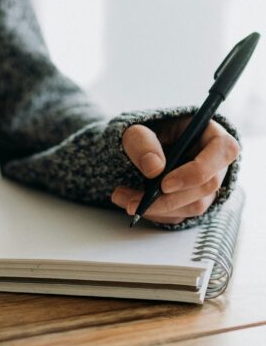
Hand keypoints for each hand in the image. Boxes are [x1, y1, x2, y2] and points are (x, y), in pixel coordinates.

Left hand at [111, 118, 239, 224]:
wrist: (136, 149)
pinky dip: (154, 213)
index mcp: (212, 135)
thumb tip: (154, 168)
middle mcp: (216, 163)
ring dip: (157, 208)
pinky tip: (131, 202)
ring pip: (193, 206)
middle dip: (168, 199)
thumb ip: (142, 142)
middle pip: (206, 187)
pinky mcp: (192, 202)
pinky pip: (179, 215)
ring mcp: (205, 185)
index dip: (196, 171)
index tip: (164, 184)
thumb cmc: (143, 133)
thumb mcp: (135, 130)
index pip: (224, 151)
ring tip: (122, 198)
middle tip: (134, 202)